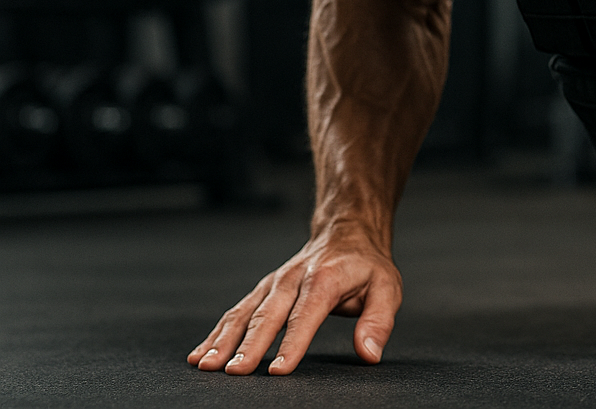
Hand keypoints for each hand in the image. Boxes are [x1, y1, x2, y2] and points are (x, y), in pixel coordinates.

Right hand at [187, 225, 401, 375]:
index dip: (292, 343)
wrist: (346, 232)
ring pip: (244, 313)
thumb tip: (369, 354)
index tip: (279, 370)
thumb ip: (378, 321)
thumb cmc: (366, 266)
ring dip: (223, 340)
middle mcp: (292, 279)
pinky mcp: (262, 290)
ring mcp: (273, 284)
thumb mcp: (387, 288)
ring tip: (206, 366)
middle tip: (234, 373)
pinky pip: (236, 312)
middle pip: (268, 315)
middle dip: (249, 346)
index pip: (306, 315)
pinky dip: (216, 334)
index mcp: (325, 279)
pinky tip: (199, 354)